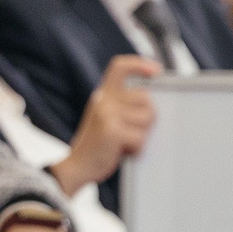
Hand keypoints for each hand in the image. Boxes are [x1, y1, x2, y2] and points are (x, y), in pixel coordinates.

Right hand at [51, 54, 157, 193]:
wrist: (77, 167)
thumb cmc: (98, 145)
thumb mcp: (107, 118)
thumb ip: (125, 106)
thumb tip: (155, 101)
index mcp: (103, 95)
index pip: (119, 67)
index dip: (139, 64)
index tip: (156, 70)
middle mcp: (103, 100)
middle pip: (145, 98)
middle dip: (147, 118)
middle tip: (130, 132)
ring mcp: (107, 114)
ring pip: (147, 118)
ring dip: (142, 135)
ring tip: (124, 142)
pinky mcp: (112, 130)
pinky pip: (141, 137)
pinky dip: (137, 149)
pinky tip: (122, 152)